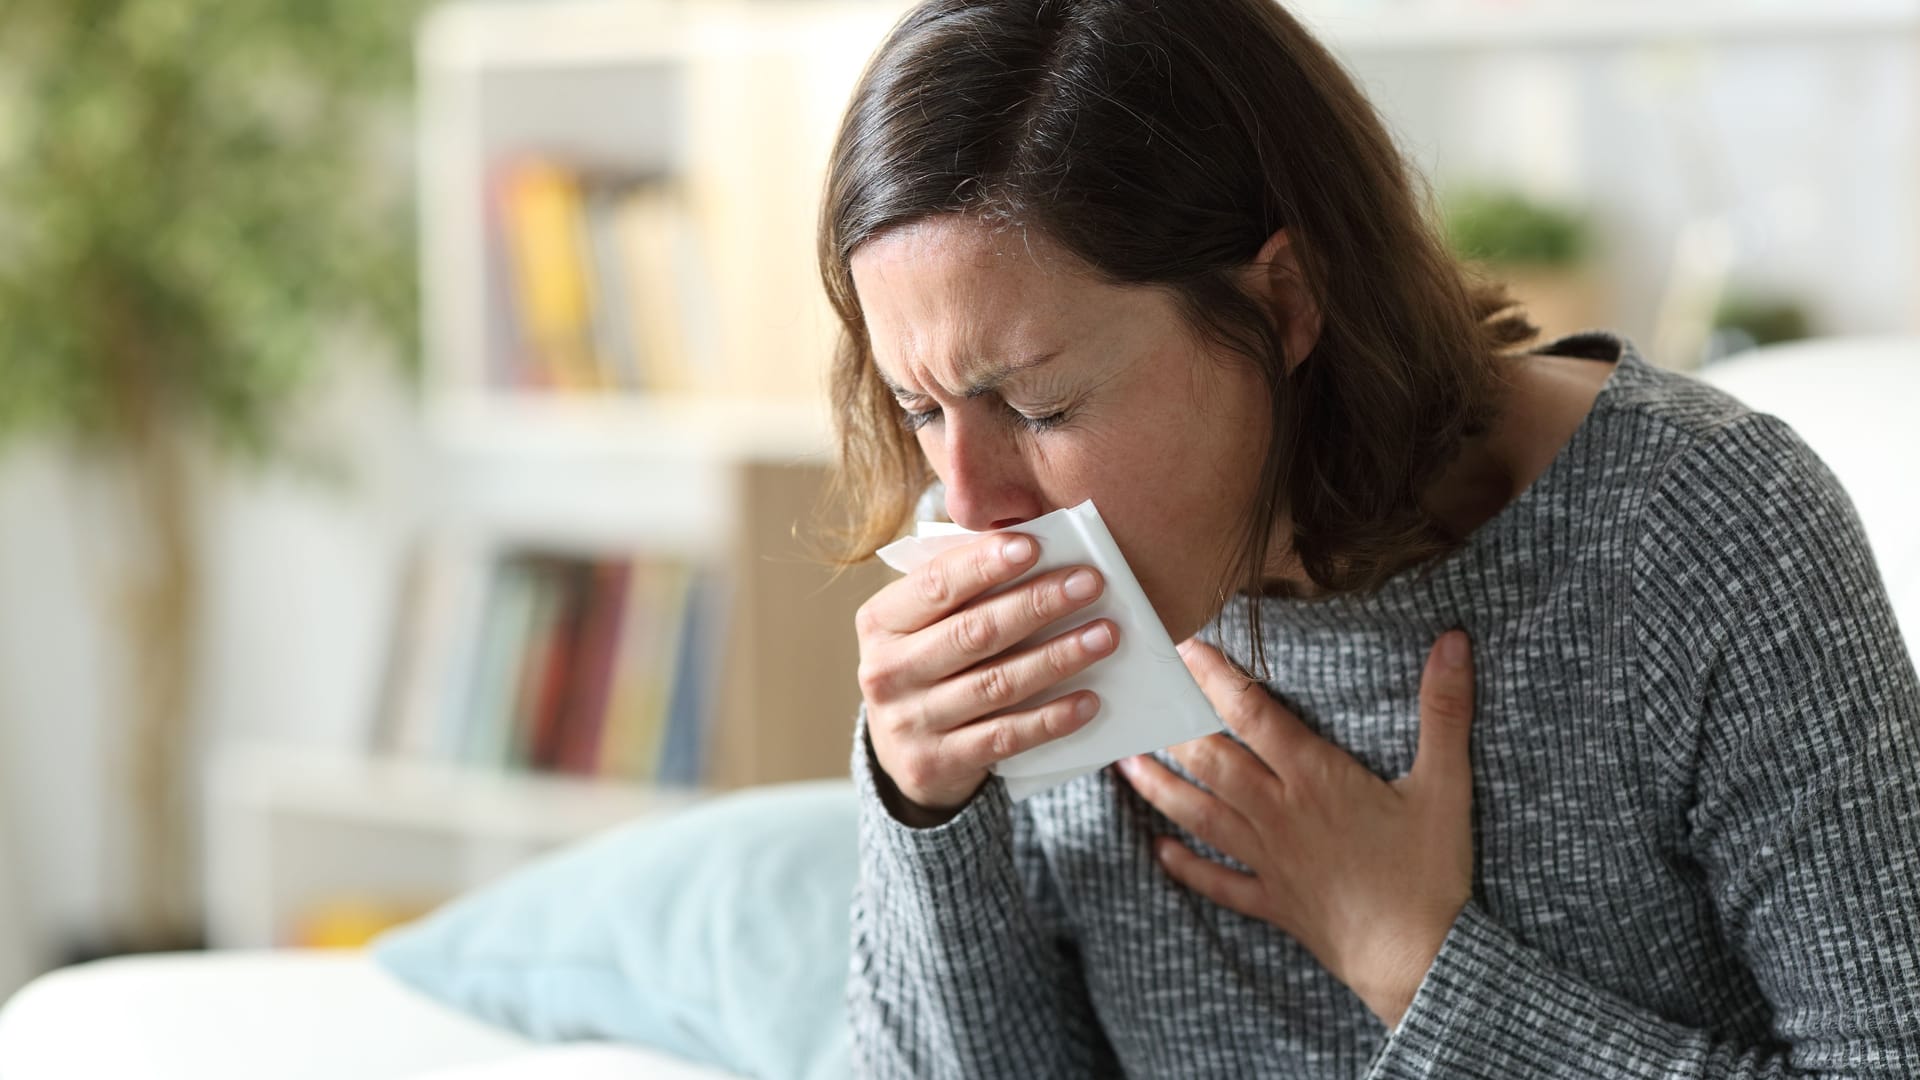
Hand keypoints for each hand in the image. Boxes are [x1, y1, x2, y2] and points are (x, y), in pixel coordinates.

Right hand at [857, 533, 1119, 823]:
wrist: (900, 751)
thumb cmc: (928, 663)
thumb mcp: (924, 623)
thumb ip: (962, 587)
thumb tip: (1032, 546)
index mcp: (880, 622)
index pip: (935, 584)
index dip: (983, 564)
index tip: (1033, 545)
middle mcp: (886, 672)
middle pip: (973, 632)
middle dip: (1037, 603)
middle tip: (1090, 583)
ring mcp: (908, 722)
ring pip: (996, 684)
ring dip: (1057, 657)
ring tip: (1104, 636)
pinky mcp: (936, 763)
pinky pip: (1004, 737)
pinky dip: (1050, 718)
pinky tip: (1088, 700)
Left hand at [1115, 632, 1476, 1029]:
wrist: (1418, 960)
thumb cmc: (1431, 872)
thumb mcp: (1446, 785)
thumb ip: (1445, 709)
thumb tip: (1453, 641)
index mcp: (1315, 778)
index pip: (1253, 714)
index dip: (1216, 677)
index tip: (1185, 648)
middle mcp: (1279, 813)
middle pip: (1211, 760)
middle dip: (1173, 725)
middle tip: (1141, 698)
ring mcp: (1269, 859)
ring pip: (1200, 815)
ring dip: (1160, 788)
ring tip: (1125, 763)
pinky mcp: (1272, 901)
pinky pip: (1218, 882)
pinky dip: (1187, 866)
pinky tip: (1159, 850)